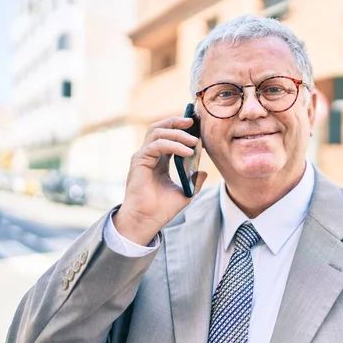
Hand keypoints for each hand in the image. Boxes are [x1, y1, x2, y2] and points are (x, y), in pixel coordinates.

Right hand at [113, 116, 207, 244]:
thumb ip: (194, 181)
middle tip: (193, 122)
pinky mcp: (139, 161)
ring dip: (178, 134)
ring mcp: (143, 156)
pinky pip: (156, 145)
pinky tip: (188, 152)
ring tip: (194, 141)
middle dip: (176, 121)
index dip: (181, 128)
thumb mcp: (185, 193)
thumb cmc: (162, 209)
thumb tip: (203, 172)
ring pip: (157, 132)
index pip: (168, 136)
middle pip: (159, 127)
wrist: (147, 221)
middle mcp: (149, 155)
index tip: (197, 126)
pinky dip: (173, 145)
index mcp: (159, 160)